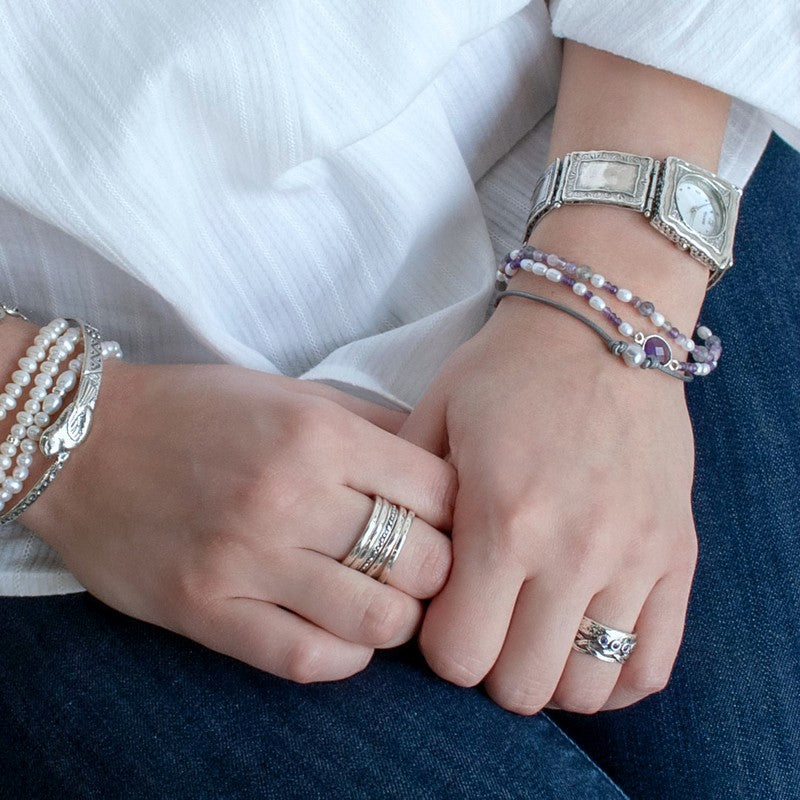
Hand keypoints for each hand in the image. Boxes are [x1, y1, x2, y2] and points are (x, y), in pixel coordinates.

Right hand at [24, 363, 455, 682]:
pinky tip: (343, 635)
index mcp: (318, 434)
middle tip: (424, 567)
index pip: (439, 492)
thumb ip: (369, 423)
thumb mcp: (290, 392)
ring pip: (375, 620)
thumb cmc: (196, 410)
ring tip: (384, 601)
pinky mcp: (203, 610)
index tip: (446, 521)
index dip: (459, 513)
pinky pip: (304, 660)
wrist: (83, 441)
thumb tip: (438, 460)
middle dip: (440, 571)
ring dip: (397, 619)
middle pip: (422, 561)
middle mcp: (289, 496)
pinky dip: (344, 658)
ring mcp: (244, 560)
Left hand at [401, 295, 697, 713]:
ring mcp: (634, 558)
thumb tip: (385, 564)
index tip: (441, 615)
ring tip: (533, 637)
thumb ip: (404, 496)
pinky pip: (652, 663)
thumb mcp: (435, 418)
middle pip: (520, 688)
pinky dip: (615, 677)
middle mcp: (573, 551)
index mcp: (503, 519)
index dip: (439, 647)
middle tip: (486, 627)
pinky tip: (584, 642)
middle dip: (489, 670)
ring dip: (549, 677)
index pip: (458, 656)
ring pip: (588, 689)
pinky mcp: (677, 555)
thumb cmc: (507, 372)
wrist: (603, 330)